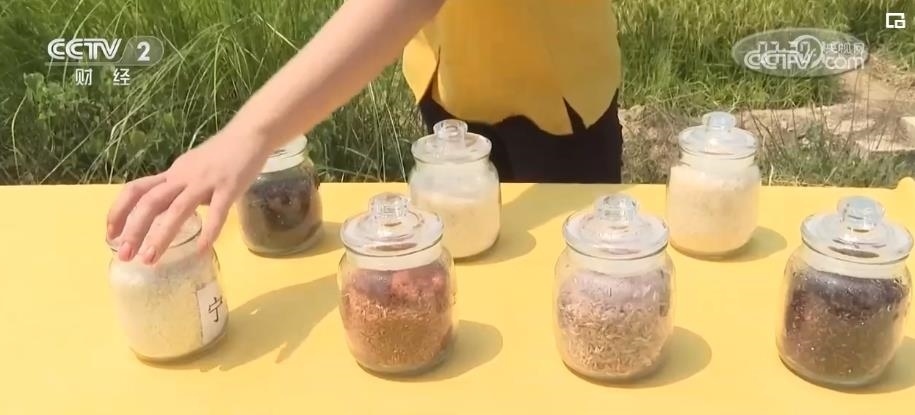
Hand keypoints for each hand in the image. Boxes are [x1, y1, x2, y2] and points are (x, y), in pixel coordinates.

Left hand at [106, 130, 271, 264]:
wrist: (251, 133)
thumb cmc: (224, 152)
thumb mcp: (194, 168)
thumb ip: (182, 188)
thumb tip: (174, 212)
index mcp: (173, 173)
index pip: (136, 189)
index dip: (119, 211)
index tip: (110, 234)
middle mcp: (184, 177)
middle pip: (150, 202)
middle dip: (134, 230)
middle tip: (124, 255)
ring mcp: (206, 182)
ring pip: (177, 210)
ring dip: (160, 236)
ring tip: (150, 259)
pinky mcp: (229, 188)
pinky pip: (217, 213)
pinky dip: (208, 233)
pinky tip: (201, 250)